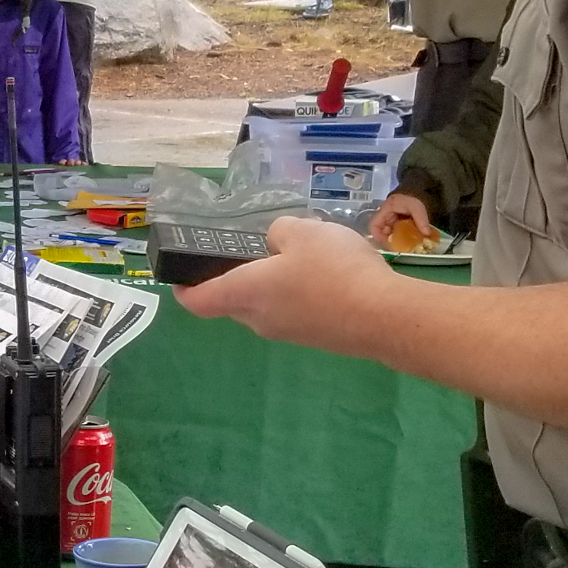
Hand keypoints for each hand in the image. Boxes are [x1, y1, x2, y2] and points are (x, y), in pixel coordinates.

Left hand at [175, 215, 395, 351]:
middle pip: (233, 301)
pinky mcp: (316, 337)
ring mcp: (289, 333)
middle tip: (251, 248)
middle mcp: (259, 319)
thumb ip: (279, 232)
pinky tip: (326, 272)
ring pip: (265, 306)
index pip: (198, 301)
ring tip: (298, 253)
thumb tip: (277, 244)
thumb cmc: (334, 271)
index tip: (183, 274)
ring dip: (271, 283)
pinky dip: (297, 293)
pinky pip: (293, 311)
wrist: (385, 317)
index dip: (184, 288)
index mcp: (245, 293)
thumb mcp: (302, 231)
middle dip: (234, 277)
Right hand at [369, 191, 433, 247]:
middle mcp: (386, 216)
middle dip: (391, 241)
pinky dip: (404, 238)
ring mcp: (393, 220)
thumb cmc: (416, 196)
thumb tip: (426, 234)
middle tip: (401, 247)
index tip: (389, 244)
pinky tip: (412, 241)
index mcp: (386, 210)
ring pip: (391, 235)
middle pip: (382, 233)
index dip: (378, 237)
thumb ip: (421, 220)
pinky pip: (398, 233)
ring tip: (407, 245)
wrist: (422, 191)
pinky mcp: (400, 223)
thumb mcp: (417, 207)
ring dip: (398, 241)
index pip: (374, 225)